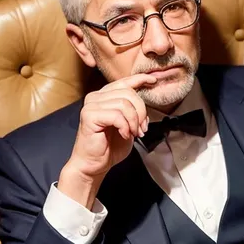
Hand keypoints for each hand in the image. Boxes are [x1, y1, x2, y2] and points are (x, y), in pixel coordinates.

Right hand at [58, 73, 157, 208]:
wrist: (94, 164)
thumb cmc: (109, 147)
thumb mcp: (129, 127)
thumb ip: (135, 114)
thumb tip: (145, 109)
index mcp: (105, 97)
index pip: (124, 82)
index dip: (140, 79)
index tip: (153, 80)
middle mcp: (96, 97)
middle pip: (128, 93)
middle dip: (141, 112)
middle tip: (141, 129)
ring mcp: (92, 105)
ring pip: (124, 104)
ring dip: (134, 122)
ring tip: (133, 134)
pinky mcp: (90, 115)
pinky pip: (117, 115)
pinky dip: (125, 127)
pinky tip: (124, 135)